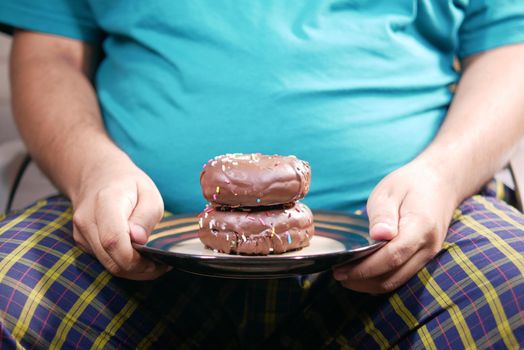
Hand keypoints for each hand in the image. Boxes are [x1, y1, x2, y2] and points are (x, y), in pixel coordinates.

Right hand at [71, 155, 168, 279]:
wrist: (98, 175)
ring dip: (132, 270)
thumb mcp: (149, 193)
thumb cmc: (129, 184)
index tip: (155, 261)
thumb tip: (138, 241)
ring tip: (153, 263)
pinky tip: (138, 257)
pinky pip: (104, 260)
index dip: (134, 259)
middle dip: (138, 270)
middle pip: (110, 259)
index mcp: (106, 202)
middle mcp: (87, 219)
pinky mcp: (81, 241)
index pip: (113, 240)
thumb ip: (145, 217)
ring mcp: (81, 232)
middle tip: (162, 266)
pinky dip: (122, 264)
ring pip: (107, 265)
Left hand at [333, 159, 458, 292]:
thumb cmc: (410, 184)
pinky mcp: (424, 258)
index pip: (391, 257)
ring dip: (370, 284)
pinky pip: (401, 276)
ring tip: (346, 277)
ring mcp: (428, 255)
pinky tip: (363, 273)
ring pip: (397, 281)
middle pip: (393, 277)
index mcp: (420, 228)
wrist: (441, 182)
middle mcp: (428, 247)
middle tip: (337, 275)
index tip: (341, 270)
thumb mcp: (390, 191)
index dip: (364, 268)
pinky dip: (380, 279)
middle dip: (363, 281)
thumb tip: (378, 236)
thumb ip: (384, 215)